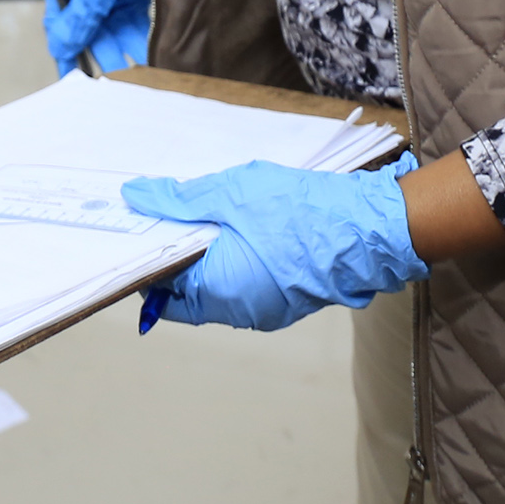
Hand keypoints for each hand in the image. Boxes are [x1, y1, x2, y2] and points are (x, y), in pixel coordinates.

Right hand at [43, 0, 154, 75]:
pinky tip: (152, 63)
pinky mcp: (139, 6)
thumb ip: (81, 16)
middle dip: (102, 61)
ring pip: (117, 40)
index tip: (75, 81)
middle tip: (113, 86)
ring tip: (136, 78)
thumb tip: (60, 46)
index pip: (63, 30)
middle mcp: (91, 0)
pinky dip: (143, 48)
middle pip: (92, 40)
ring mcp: (116, 3)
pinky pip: (138, 34)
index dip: (68, 55)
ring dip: (125, 58)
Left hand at [122, 155, 426, 331]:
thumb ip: (179, 199)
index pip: (161, 287)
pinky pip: (245, 285)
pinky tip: (241, 227)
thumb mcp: (230, 193)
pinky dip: (236, 261)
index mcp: (216, 290)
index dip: (149, 256)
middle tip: (175, 213)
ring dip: (209, 255)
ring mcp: (264, 310)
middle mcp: (237, 311)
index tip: (142, 228)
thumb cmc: (300, 211)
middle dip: (179, 253)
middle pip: (187, 290)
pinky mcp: (284, 302)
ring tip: (212, 214)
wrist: (366, 228)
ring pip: (217, 287)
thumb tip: (138, 198)